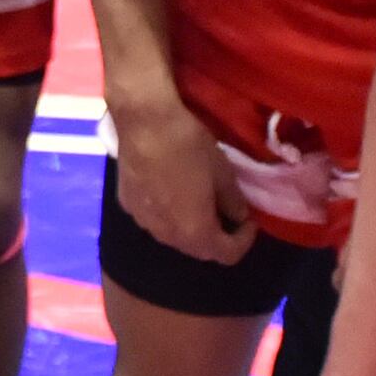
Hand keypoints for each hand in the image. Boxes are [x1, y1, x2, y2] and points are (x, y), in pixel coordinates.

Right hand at [108, 93, 252, 264]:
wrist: (143, 121)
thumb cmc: (188, 145)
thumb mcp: (223, 172)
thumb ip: (233, 202)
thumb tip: (237, 216)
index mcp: (195, 232)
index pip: (226, 254)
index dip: (243, 241)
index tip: (248, 221)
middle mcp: (167, 236)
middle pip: (198, 249)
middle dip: (217, 236)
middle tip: (226, 212)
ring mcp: (143, 221)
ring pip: (173, 236)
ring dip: (190, 227)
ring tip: (197, 201)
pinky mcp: (127, 204)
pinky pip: (154, 219)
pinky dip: (168, 213)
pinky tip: (169, 188)